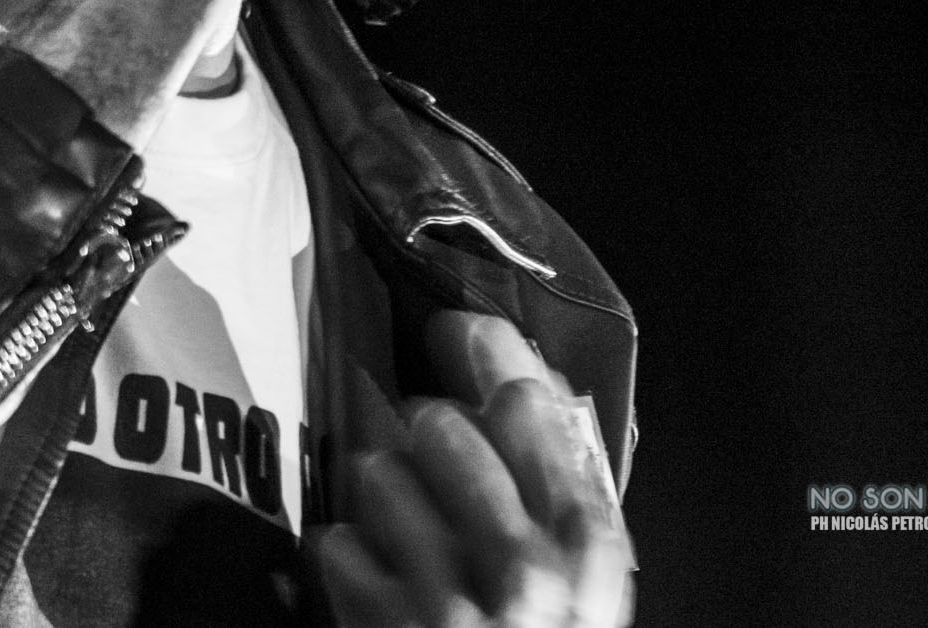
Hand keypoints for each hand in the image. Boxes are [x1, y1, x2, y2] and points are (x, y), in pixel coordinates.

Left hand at [311, 313, 634, 626]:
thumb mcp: (578, 588)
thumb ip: (556, 499)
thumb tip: (521, 388)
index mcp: (589, 556)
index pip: (542, 419)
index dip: (497, 360)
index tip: (466, 328)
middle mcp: (528, 574)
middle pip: (451, 434)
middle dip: (426, 430)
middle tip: (425, 444)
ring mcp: (453, 605)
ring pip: (383, 477)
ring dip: (378, 486)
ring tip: (396, 517)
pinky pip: (337, 545)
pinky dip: (341, 554)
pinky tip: (365, 575)